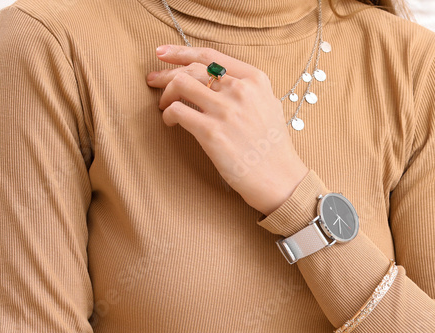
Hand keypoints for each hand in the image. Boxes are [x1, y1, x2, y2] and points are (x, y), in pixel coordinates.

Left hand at [146, 44, 308, 216]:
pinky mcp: (212, 132)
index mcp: (255, 80)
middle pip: (191, 69)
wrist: (279, 178)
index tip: (164, 54)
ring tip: (165, 106)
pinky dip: (168, 114)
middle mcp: (240, 90)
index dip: (181, 52)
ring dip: (166, 94)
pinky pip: (178, 111)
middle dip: (167, 74)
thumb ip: (246, 88)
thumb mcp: (268, 105)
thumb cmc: (272, 146)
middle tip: (154, 81)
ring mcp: (225, 111)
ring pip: (180, 85)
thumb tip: (212, 80)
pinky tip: (170, 122)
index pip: (210, 56)